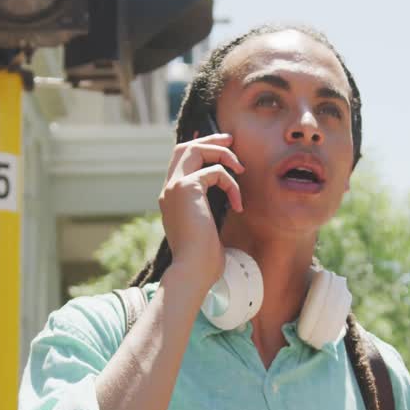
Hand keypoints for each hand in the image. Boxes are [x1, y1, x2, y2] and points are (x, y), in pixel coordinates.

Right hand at [158, 133, 244, 294]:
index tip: (222, 147)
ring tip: (241, 168)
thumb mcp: (206, 230)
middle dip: (210, 140)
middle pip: (184, 148)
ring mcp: (174, 187)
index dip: (200, 149)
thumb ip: (209, 211)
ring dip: (221, 153)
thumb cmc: (202, 260)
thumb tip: (228, 203)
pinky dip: (232, 184)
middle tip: (231, 140)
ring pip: (194, 149)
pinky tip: (238, 205)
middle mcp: (168, 190)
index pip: (181, 162)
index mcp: (171, 199)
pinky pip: (215, 172)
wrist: (192, 270)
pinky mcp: (186, 189)